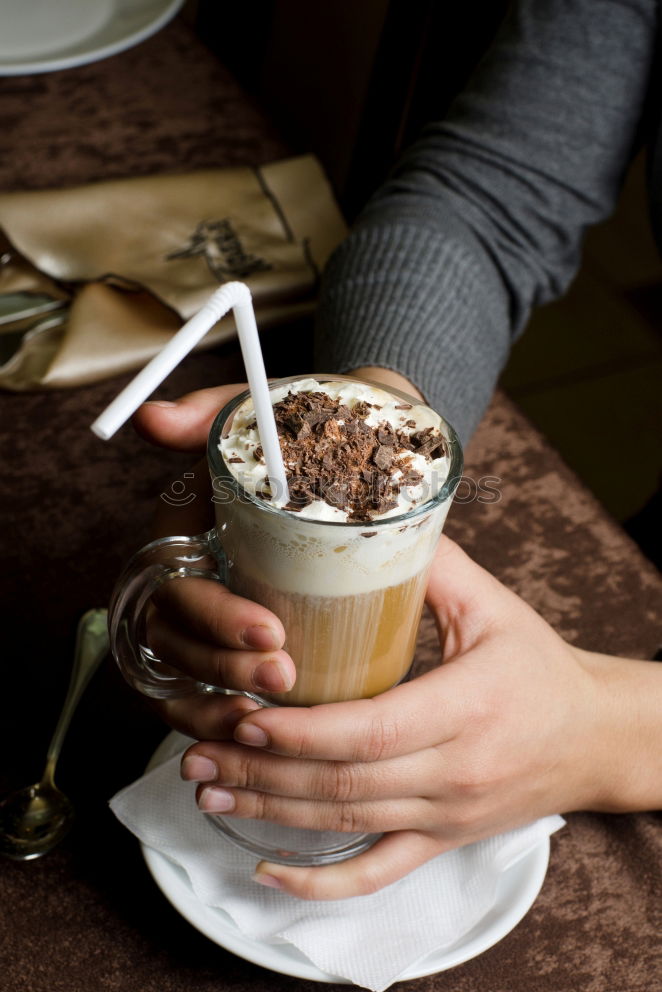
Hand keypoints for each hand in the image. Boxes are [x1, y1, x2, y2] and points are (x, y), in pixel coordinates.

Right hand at [132, 368, 424, 738]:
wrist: (369, 437)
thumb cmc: (319, 425)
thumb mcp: (272, 411)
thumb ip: (212, 414)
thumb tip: (151, 419)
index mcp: (190, 531)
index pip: (174, 590)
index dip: (211, 618)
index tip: (269, 630)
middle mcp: (196, 576)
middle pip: (179, 645)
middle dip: (225, 669)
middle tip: (285, 677)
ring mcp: (218, 612)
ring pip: (193, 677)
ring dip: (227, 700)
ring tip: (285, 706)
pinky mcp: (249, 637)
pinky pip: (221, 691)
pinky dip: (236, 715)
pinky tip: (274, 734)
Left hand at [136, 380, 661, 899]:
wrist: (594, 737)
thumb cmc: (541, 668)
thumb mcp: (495, 607)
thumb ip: (436, 565)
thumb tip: (379, 518)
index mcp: (466, 708)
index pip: (370, 732)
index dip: (301, 732)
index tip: (244, 716)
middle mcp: (453, 772)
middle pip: (342, 783)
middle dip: (261, 772)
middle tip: (197, 753)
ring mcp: (445, 814)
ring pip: (345, 823)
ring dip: (269, 810)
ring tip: (207, 791)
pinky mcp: (442, 838)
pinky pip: (378, 873)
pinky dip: (321, 884)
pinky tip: (269, 873)